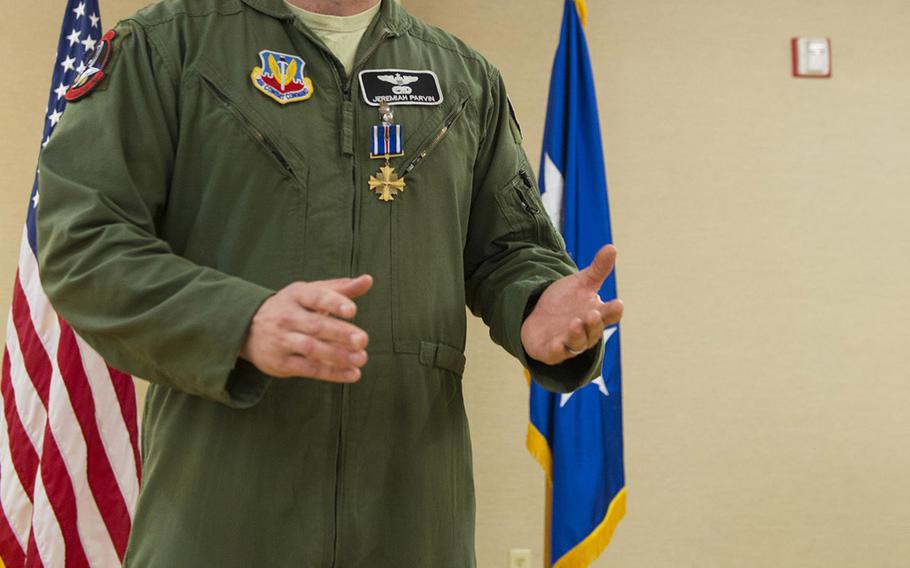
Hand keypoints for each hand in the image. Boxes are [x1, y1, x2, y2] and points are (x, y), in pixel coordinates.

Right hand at [240, 275, 372, 381]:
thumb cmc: (292, 307)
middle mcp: (287, 317)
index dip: (334, 303)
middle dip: (340, 333)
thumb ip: (341, 289)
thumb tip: (369, 279)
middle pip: (316, 325)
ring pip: (311, 348)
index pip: (317, 297)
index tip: (353, 310)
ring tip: (361, 359)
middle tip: (363, 340)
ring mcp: (282, 340)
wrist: (248, 328)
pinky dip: (332, 373)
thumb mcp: (311, 293)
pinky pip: (309, 369)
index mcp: (297, 295)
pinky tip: (352, 374)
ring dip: (338, 355)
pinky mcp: (281, 363)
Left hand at [520, 245, 622, 364]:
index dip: (613, 311)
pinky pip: (556, 354)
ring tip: (575, 323)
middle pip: (594, 331)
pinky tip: (556, 343)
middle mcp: (585, 332)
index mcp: (595, 314)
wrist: (538, 318)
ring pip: (577, 343)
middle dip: (594, 323)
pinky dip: (557, 350)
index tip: (618, 303)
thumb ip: (597, 270)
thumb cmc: (565, 303)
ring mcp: (568, 343)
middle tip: (592, 313)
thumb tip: (612, 247)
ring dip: (577, 334)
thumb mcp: (580, 284)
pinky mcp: (551, 352)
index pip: (609, 315)